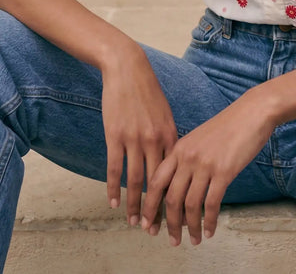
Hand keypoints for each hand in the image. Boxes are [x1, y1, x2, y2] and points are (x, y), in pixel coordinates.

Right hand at [101, 45, 177, 228]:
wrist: (128, 69)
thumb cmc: (147, 91)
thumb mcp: (165, 113)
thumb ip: (169, 137)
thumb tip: (174, 160)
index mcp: (170, 134)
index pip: (175, 174)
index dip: (175, 196)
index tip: (177, 215)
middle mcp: (155, 139)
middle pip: (157, 183)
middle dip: (157, 209)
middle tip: (156, 231)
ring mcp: (134, 138)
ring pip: (135, 180)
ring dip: (135, 205)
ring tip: (136, 223)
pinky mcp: (115, 136)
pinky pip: (114, 168)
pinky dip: (113, 188)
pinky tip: (114, 203)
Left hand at [141, 87, 274, 245]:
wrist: (252, 112)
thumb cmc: (229, 125)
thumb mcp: (200, 138)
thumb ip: (187, 157)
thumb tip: (181, 185)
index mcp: (179, 148)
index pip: (156, 182)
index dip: (150, 206)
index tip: (147, 223)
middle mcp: (188, 157)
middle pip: (170, 198)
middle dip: (168, 223)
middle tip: (171, 239)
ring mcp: (205, 164)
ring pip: (190, 205)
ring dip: (190, 227)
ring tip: (193, 240)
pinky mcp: (224, 171)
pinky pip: (211, 203)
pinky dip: (208, 221)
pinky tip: (209, 231)